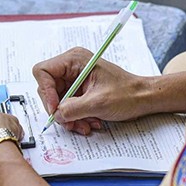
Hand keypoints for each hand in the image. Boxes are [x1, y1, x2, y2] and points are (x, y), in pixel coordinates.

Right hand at [32, 47, 150, 134]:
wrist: (143, 98)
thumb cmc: (127, 94)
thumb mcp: (98, 103)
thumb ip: (73, 109)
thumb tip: (56, 114)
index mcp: (75, 59)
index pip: (42, 72)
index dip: (45, 92)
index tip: (56, 109)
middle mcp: (72, 67)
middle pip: (47, 90)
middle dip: (59, 110)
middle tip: (71, 123)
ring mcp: (75, 79)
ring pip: (57, 102)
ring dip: (69, 117)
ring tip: (85, 125)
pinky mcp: (79, 91)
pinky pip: (67, 107)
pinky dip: (75, 118)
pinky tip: (89, 122)